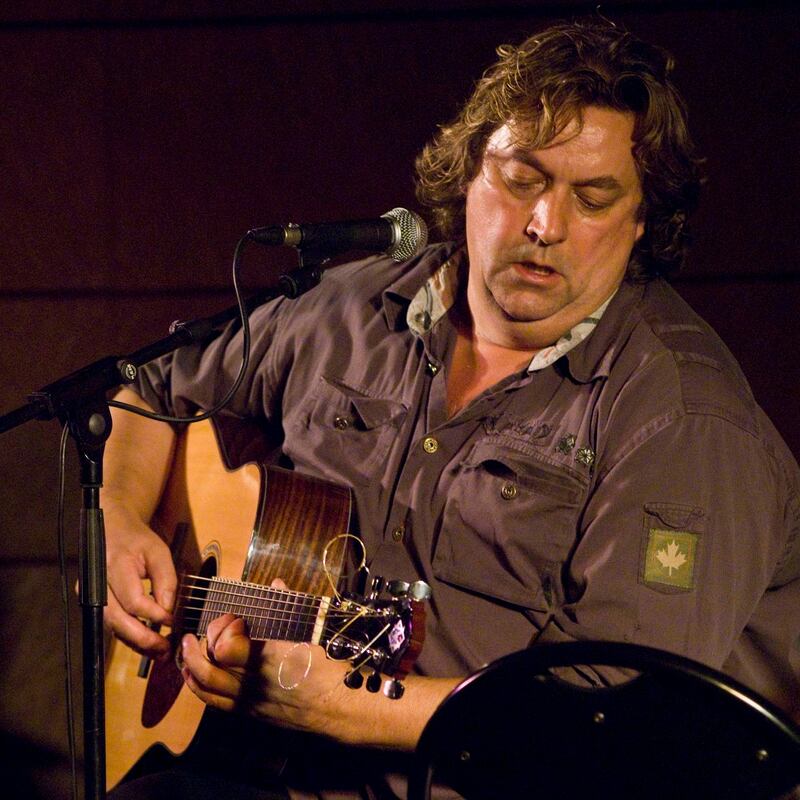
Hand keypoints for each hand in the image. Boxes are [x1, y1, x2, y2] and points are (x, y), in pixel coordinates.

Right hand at [104, 501, 176, 658]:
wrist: (112, 530)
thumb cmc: (137, 539)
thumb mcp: (158, 551)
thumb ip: (165, 579)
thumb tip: (168, 609)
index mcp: (115, 564)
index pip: (133, 599)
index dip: (154, 614)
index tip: (173, 621)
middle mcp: (97, 582)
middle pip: (118, 619)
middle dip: (143, 638)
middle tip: (165, 648)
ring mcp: (91, 594)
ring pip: (113, 626)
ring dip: (136, 643)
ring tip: (159, 652)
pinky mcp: (94, 602)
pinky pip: (112, 623)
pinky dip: (130, 636)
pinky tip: (147, 643)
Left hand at [180, 608, 354, 740]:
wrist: (338, 707)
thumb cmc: (327, 666)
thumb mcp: (312, 631)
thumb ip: (290, 607)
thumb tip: (276, 584)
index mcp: (267, 658)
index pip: (225, 646)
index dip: (222, 629)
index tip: (234, 620)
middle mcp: (253, 683)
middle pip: (209, 667)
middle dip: (195, 648)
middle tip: (193, 634)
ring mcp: (249, 702)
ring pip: (207, 687)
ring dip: (191, 668)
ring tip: (187, 652)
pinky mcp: (250, 714)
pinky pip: (216, 703)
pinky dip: (199, 687)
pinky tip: (197, 676)